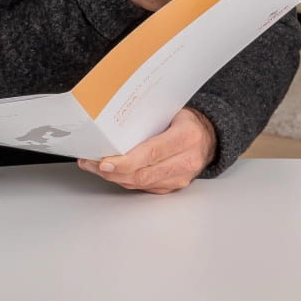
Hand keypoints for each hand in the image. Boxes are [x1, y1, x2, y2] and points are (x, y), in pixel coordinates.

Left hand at [80, 107, 215, 192]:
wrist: (208, 137)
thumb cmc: (185, 122)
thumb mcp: (171, 112)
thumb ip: (147, 122)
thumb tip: (112, 128)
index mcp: (187, 136)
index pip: (152, 153)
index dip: (126, 161)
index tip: (104, 162)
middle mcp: (187, 160)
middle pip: (144, 173)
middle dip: (114, 172)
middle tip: (92, 165)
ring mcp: (181, 177)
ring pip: (141, 183)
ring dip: (115, 177)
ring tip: (94, 167)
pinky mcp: (173, 187)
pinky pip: (143, 188)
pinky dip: (125, 180)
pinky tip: (112, 173)